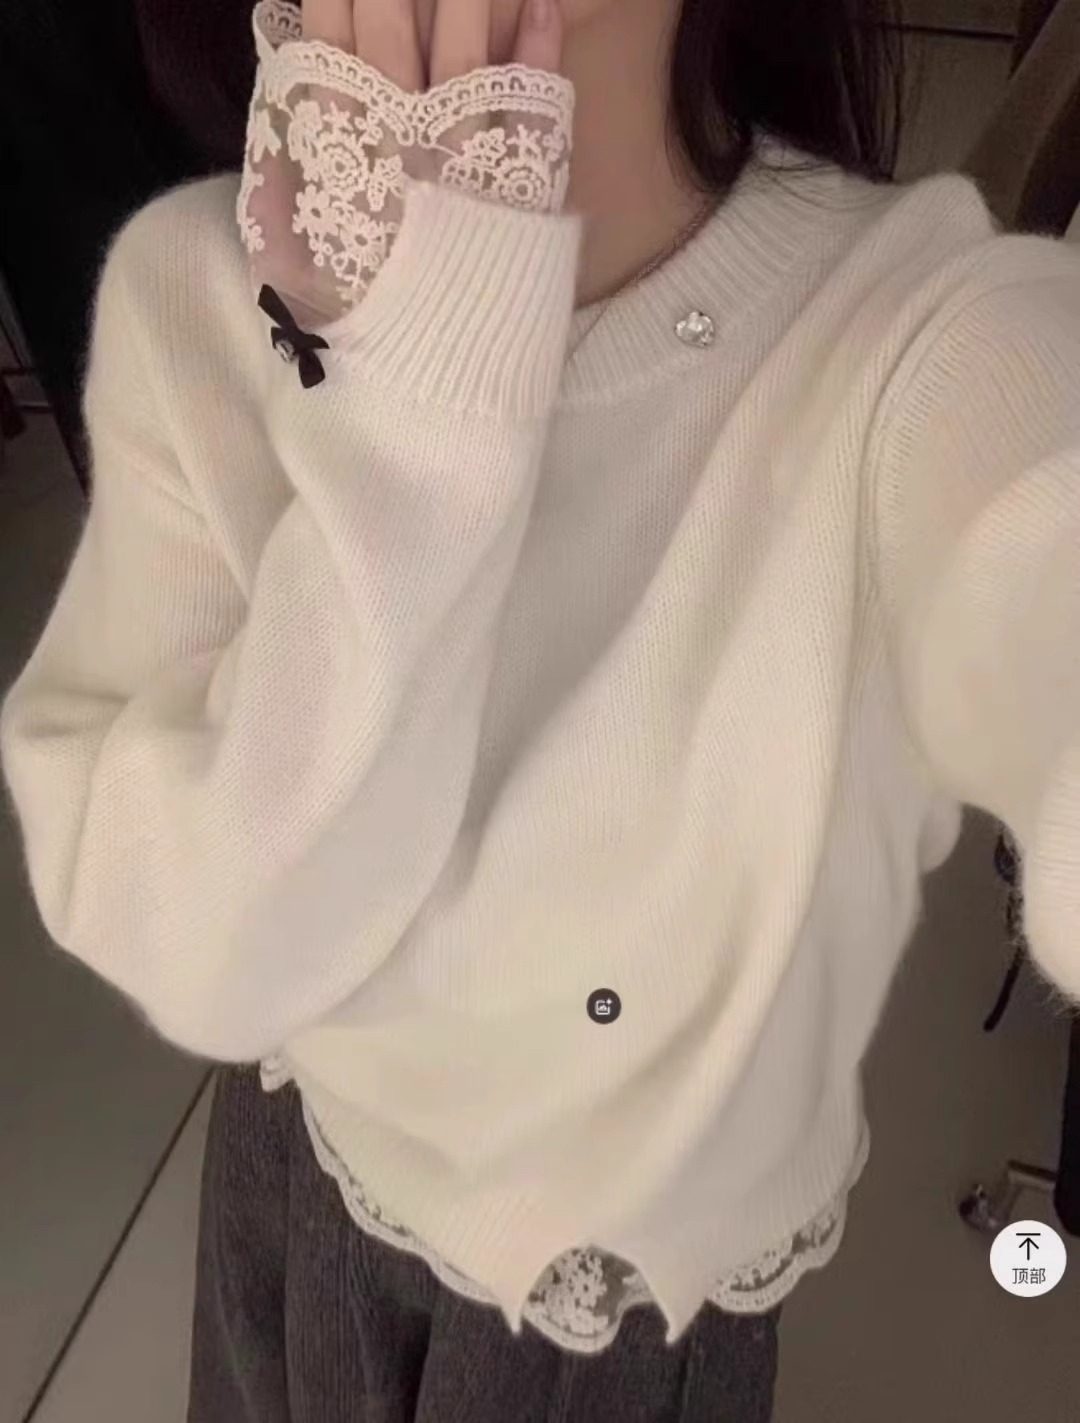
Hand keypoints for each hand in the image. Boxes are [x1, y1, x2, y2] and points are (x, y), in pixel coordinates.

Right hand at [238, 0, 571, 327]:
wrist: (415, 379)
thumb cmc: (343, 317)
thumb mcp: (281, 250)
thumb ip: (275, 168)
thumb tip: (279, 85)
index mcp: (336, 152)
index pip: (329, 47)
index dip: (334, 2)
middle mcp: (397, 143)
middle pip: (392, 34)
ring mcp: (461, 161)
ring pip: (461, 57)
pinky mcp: (517, 188)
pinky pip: (532, 109)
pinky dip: (539, 54)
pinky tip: (543, 6)